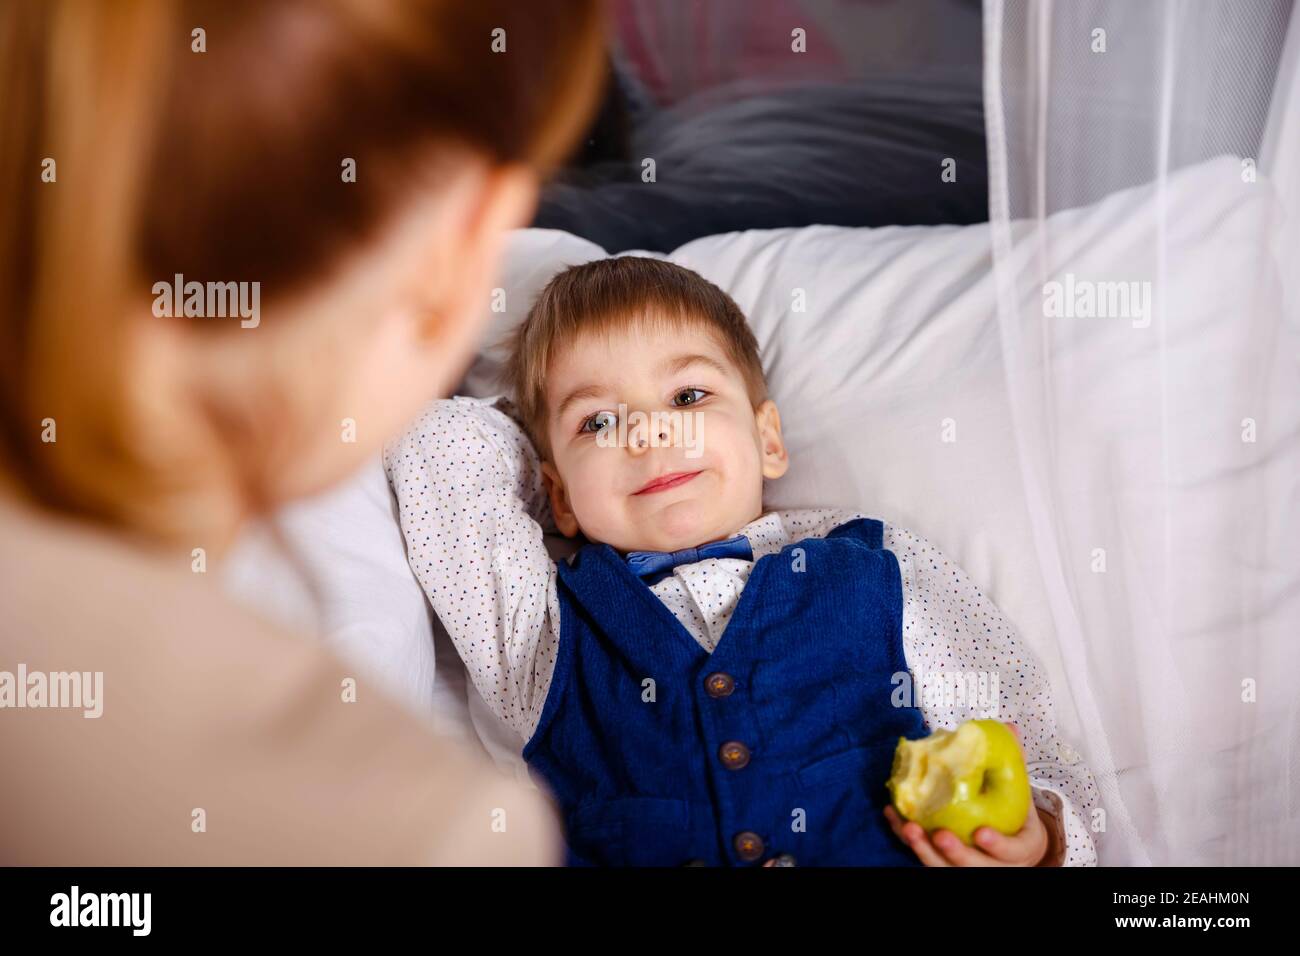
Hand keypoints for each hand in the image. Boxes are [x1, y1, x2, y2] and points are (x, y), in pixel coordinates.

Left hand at [882, 722, 1057, 866]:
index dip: (997, 845)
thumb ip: (1014, 765)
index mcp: (1018, 850)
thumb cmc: (1013, 816)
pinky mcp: (943, 861)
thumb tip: (1010, 727)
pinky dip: (906, 838)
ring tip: (909, 827)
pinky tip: (894, 818)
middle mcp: (993, 865)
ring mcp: (966, 866)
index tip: (982, 833)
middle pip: (972, 866)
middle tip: (940, 835)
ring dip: (924, 850)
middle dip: (955, 852)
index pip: (1011, 851)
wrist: (1011, 845)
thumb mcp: (1019, 794)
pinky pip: (924, 854)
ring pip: (944, 867)